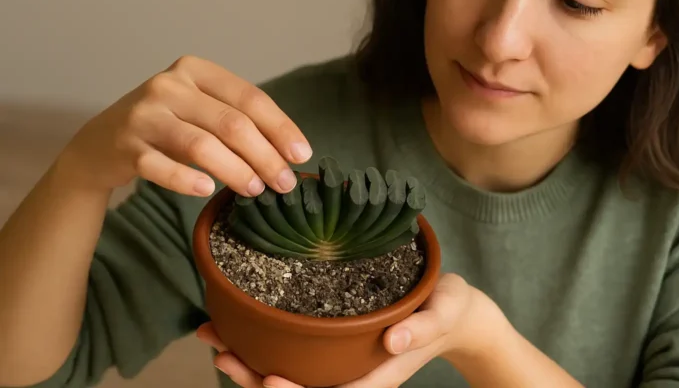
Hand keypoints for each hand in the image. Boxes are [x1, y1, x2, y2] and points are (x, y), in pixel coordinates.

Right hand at [60, 55, 311, 196]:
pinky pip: (161, 166)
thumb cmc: (165, 126)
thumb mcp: (200, 110)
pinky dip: (186, 180)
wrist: (100, 143)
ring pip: (201, 145)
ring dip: (235, 171)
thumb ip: (237, 120)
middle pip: (230, 123)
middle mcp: (169, 85)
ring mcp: (144, 114)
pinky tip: (206, 190)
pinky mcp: (125, 144)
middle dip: (265, 156)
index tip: (301, 155)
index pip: (250, 98)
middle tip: (284, 184)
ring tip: (255, 190)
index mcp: (196, 71)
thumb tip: (289, 153)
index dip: (280, 128)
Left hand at [197, 273, 486, 387]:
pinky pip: (294, 350)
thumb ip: (423, 329)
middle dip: (255, 378)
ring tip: (215, 338)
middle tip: (222, 353)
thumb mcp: (443, 313)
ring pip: (289, 372)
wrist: (452, 310)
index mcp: (376, 376)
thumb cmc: (449, 310)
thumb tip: (394, 341)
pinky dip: (264, 341)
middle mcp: (352, 375)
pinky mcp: (334, 344)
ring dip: (249, 360)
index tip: (268, 378)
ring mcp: (340, 362)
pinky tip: (240, 324)